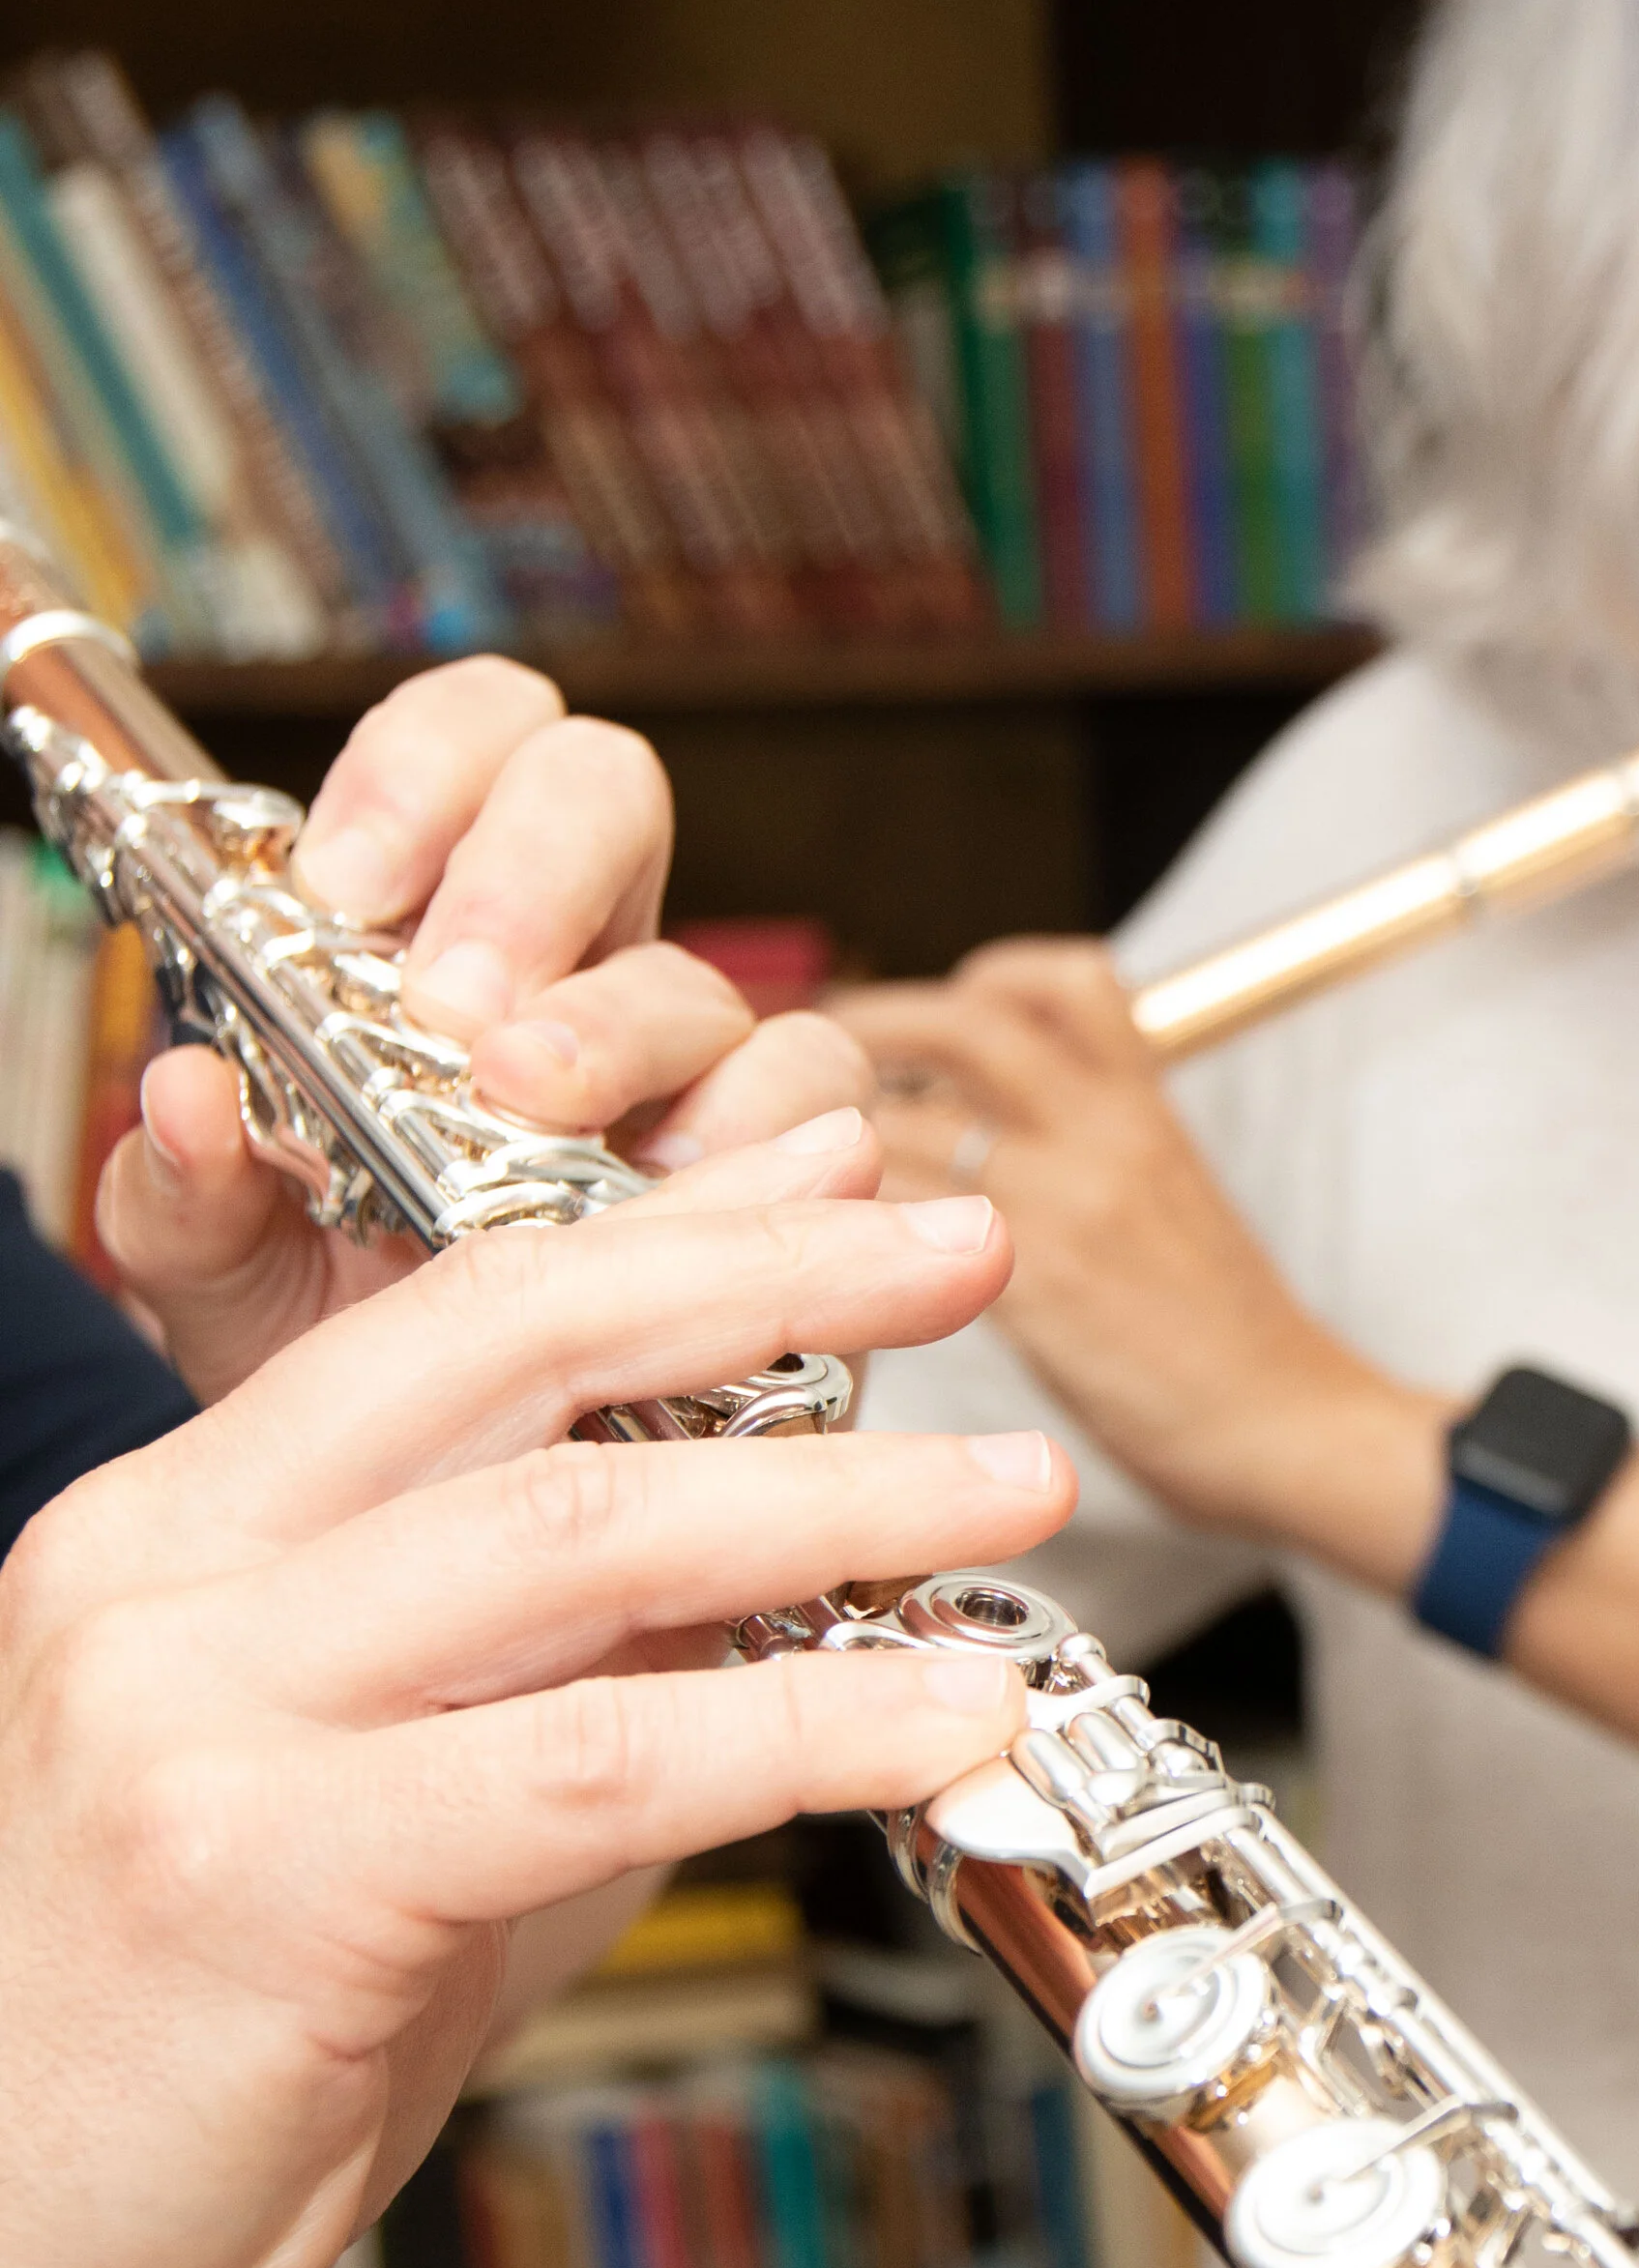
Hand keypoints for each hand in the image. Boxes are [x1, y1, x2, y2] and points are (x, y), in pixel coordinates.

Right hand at [0, 1138, 1071, 2267]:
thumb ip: (550, 1699)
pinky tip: (936, 1719)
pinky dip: (798, 1729)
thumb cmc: (170, 2071)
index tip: (842, 1195)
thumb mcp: (376, 1818)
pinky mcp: (251, 1871)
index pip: (455, 1315)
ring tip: (1007, 1490)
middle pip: (517, 1351)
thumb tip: (786, 1618)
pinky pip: (587, 1762)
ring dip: (834, 1498)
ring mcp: (186, 1708)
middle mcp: (163, 1576)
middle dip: (771, 1280)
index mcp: (177, 1531)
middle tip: (961, 1245)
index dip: (675, 1238)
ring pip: (574, 1533)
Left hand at [100, 659, 870, 1399]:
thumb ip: (185, 1193)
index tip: (350, 884)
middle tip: (458, 1008)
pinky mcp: (792, 1195)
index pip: (469, 743)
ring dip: (629, 1031)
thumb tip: (182, 1095)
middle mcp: (577, 980)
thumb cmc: (343, 1367)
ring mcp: (693, 1082)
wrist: (449, 1524)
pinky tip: (684, 1208)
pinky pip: (825, 1120)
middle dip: (532, 877)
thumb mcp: (222, 1281)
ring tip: (546, 1115)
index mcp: (433, 941)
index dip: (426, 770)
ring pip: (715, 976)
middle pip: (606, 790)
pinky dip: (767, 1150)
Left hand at [845, 937, 1638, 1755]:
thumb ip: (1100, 1159)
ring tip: (783, 1162)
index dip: (989, 974)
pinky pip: (904, 1221)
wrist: (1294, 1430)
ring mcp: (1071, 1204)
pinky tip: (813, 1256)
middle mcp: (1110, 1134)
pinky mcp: (1036, 1286)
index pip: (1073, 979)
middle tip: (808, 1054)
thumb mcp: (1180, 1211)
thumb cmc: (1235, 1349)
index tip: (936, 1008)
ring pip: (913, 1116)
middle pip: (975, 1018)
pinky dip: (838, 1221)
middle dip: (875, 1019)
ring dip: (827, 1129)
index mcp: (1151, 1108)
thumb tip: (1006, 1149)